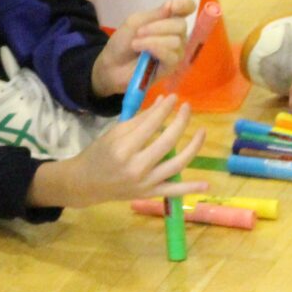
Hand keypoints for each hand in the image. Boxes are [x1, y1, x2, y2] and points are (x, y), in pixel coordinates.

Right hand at [36, 93, 208, 207]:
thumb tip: (163, 102)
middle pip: (167, 142)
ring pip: (176, 164)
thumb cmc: (99, 154)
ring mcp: (145, 183)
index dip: (165, 109)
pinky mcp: (149, 193)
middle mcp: (136, 166)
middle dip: (181, 122)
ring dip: (193, 147)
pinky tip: (206, 182)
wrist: (85, 184)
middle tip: (187, 107)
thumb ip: (140, 119)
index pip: (151, 125)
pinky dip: (190, 188)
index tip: (175, 97)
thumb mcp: (114, 133)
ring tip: (202, 131)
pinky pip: (174, 191)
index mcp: (123, 148)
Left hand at [92, 0, 196, 97]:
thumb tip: (172, 4)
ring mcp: (176, 51)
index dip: (185, 5)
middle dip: (159, 27)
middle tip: (139, 32)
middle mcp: (177, 34)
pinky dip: (155, 49)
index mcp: (169, 19)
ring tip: (135, 44)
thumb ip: (155, 14)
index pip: (188, 8)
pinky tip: (142, 51)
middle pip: (181, 25)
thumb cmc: (123, 41)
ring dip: (152, 40)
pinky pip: (171, 56)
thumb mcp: (135, 22)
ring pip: (175, 41)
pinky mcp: (171, 67)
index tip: (173, 6)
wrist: (112, 64)